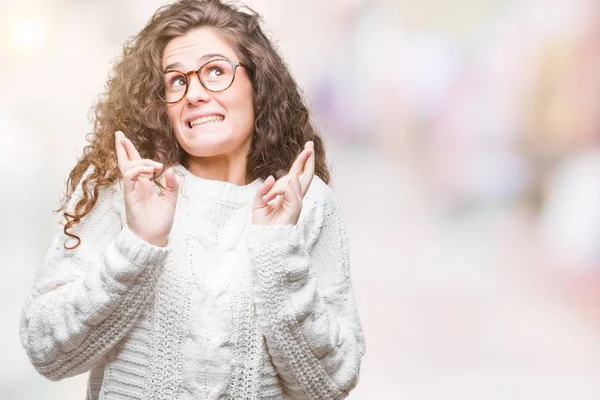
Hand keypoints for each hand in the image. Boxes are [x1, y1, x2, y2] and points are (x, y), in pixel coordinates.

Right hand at [115, 131, 178, 246]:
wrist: (154, 238)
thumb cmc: (160, 222)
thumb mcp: (171, 200)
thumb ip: (172, 184)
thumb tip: (170, 169)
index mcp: (145, 185)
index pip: (136, 164)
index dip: (131, 152)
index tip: (127, 139)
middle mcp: (136, 185)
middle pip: (126, 162)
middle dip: (123, 148)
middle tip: (119, 134)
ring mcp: (132, 190)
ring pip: (129, 167)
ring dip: (142, 162)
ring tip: (156, 168)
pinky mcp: (130, 196)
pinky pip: (128, 177)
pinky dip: (137, 170)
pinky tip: (149, 171)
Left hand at [252, 141, 314, 225]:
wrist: (264, 240)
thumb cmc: (263, 225)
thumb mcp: (259, 203)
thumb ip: (264, 190)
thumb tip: (272, 177)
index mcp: (288, 196)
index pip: (296, 176)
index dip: (301, 162)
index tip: (307, 149)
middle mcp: (295, 198)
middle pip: (305, 175)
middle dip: (307, 159)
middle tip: (310, 145)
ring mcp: (297, 202)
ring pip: (293, 180)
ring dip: (278, 185)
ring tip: (268, 198)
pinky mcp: (295, 206)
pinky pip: (287, 188)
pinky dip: (276, 190)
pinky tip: (270, 199)